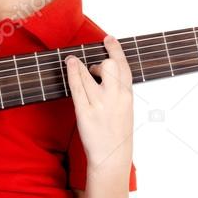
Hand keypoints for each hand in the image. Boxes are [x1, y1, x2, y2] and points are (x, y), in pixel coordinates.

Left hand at [64, 35, 133, 168]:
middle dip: (99, 62)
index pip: (124, 66)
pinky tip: (69, 65)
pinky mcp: (84, 112)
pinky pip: (77, 87)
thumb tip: (107, 74)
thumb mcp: (126, 110)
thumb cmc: (118, 135)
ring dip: (79, 64)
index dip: (115, 50)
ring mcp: (99, 104)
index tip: (109, 39)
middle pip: (108, 65)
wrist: (112, 157)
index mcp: (128, 96)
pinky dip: (72, 73)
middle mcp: (115, 97)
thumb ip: (119, 92)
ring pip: (88, 74)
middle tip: (91, 69)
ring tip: (72, 61)